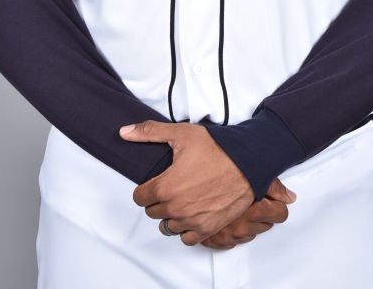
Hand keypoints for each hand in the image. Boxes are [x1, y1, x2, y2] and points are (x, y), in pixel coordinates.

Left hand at [120, 119, 254, 245]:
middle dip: (158, 200)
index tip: (156, 182)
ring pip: (168, 227)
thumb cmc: (217, 148)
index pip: (139, 197)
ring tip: (182, 199)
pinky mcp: (208, 229)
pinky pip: (187, 239)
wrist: (247, 161)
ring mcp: (192, 221)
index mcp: (165, 188)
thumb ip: (149, 132)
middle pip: (153, 212)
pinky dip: (187, 229)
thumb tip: (124, 132)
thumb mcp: (181, 133)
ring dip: (171, 215)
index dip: (145, 188)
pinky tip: (192, 214)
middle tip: (171, 186)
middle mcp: (176, 209)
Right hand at [200, 177, 294, 250]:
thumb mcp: (247, 170)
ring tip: (237, 203)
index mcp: (253, 209)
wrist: (184, 188)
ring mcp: (227, 235)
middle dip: (261, 211)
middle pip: (266, 224)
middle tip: (250, 197)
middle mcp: (242, 225)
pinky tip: (225, 214)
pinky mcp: (213, 240)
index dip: (277, 203)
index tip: (271, 197)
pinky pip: (230, 240)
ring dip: (245, 220)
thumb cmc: (213, 173)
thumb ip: (272, 184)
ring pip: (249, 232)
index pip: (280, 214)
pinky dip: (229, 229)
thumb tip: (290, 197)